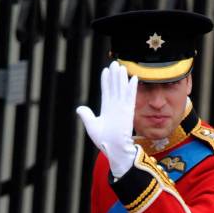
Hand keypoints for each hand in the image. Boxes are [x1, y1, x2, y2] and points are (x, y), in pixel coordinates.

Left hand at [76, 61, 138, 177]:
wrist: (113, 149)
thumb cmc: (104, 141)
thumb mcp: (92, 126)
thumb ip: (86, 116)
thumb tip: (80, 108)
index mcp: (107, 110)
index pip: (106, 91)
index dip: (106, 81)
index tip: (105, 71)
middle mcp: (115, 107)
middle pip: (115, 87)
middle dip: (114, 75)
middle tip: (115, 63)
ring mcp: (122, 108)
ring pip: (122, 89)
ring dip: (122, 77)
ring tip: (121, 66)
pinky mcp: (128, 111)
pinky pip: (130, 96)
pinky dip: (132, 87)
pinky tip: (133, 78)